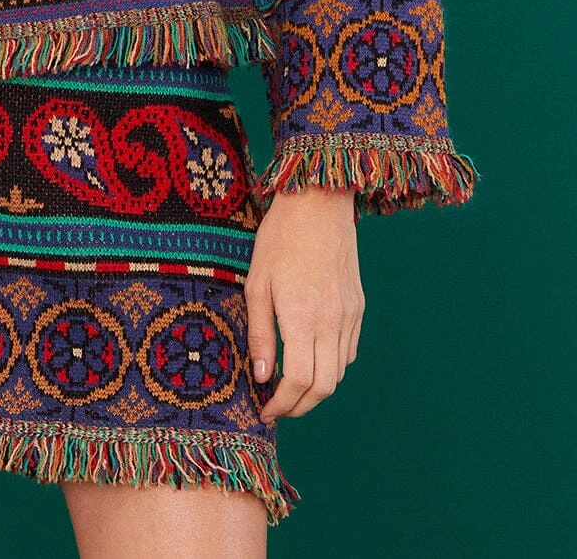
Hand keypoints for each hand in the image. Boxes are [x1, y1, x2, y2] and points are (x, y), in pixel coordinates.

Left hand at [245, 186, 364, 425]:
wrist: (318, 204)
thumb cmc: (280, 239)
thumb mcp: (256, 283)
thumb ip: (259, 333)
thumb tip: (262, 377)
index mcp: (302, 317)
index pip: (298, 381)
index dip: (281, 405)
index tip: (265, 411)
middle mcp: (332, 322)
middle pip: (323, 387)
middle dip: (300, 407)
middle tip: (277, 407)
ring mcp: (349, 316)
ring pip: (339, 373)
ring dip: (316, 389)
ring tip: (290, 387)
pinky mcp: (357, 307)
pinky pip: (348, 351)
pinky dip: (331, 366)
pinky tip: (311, 358)